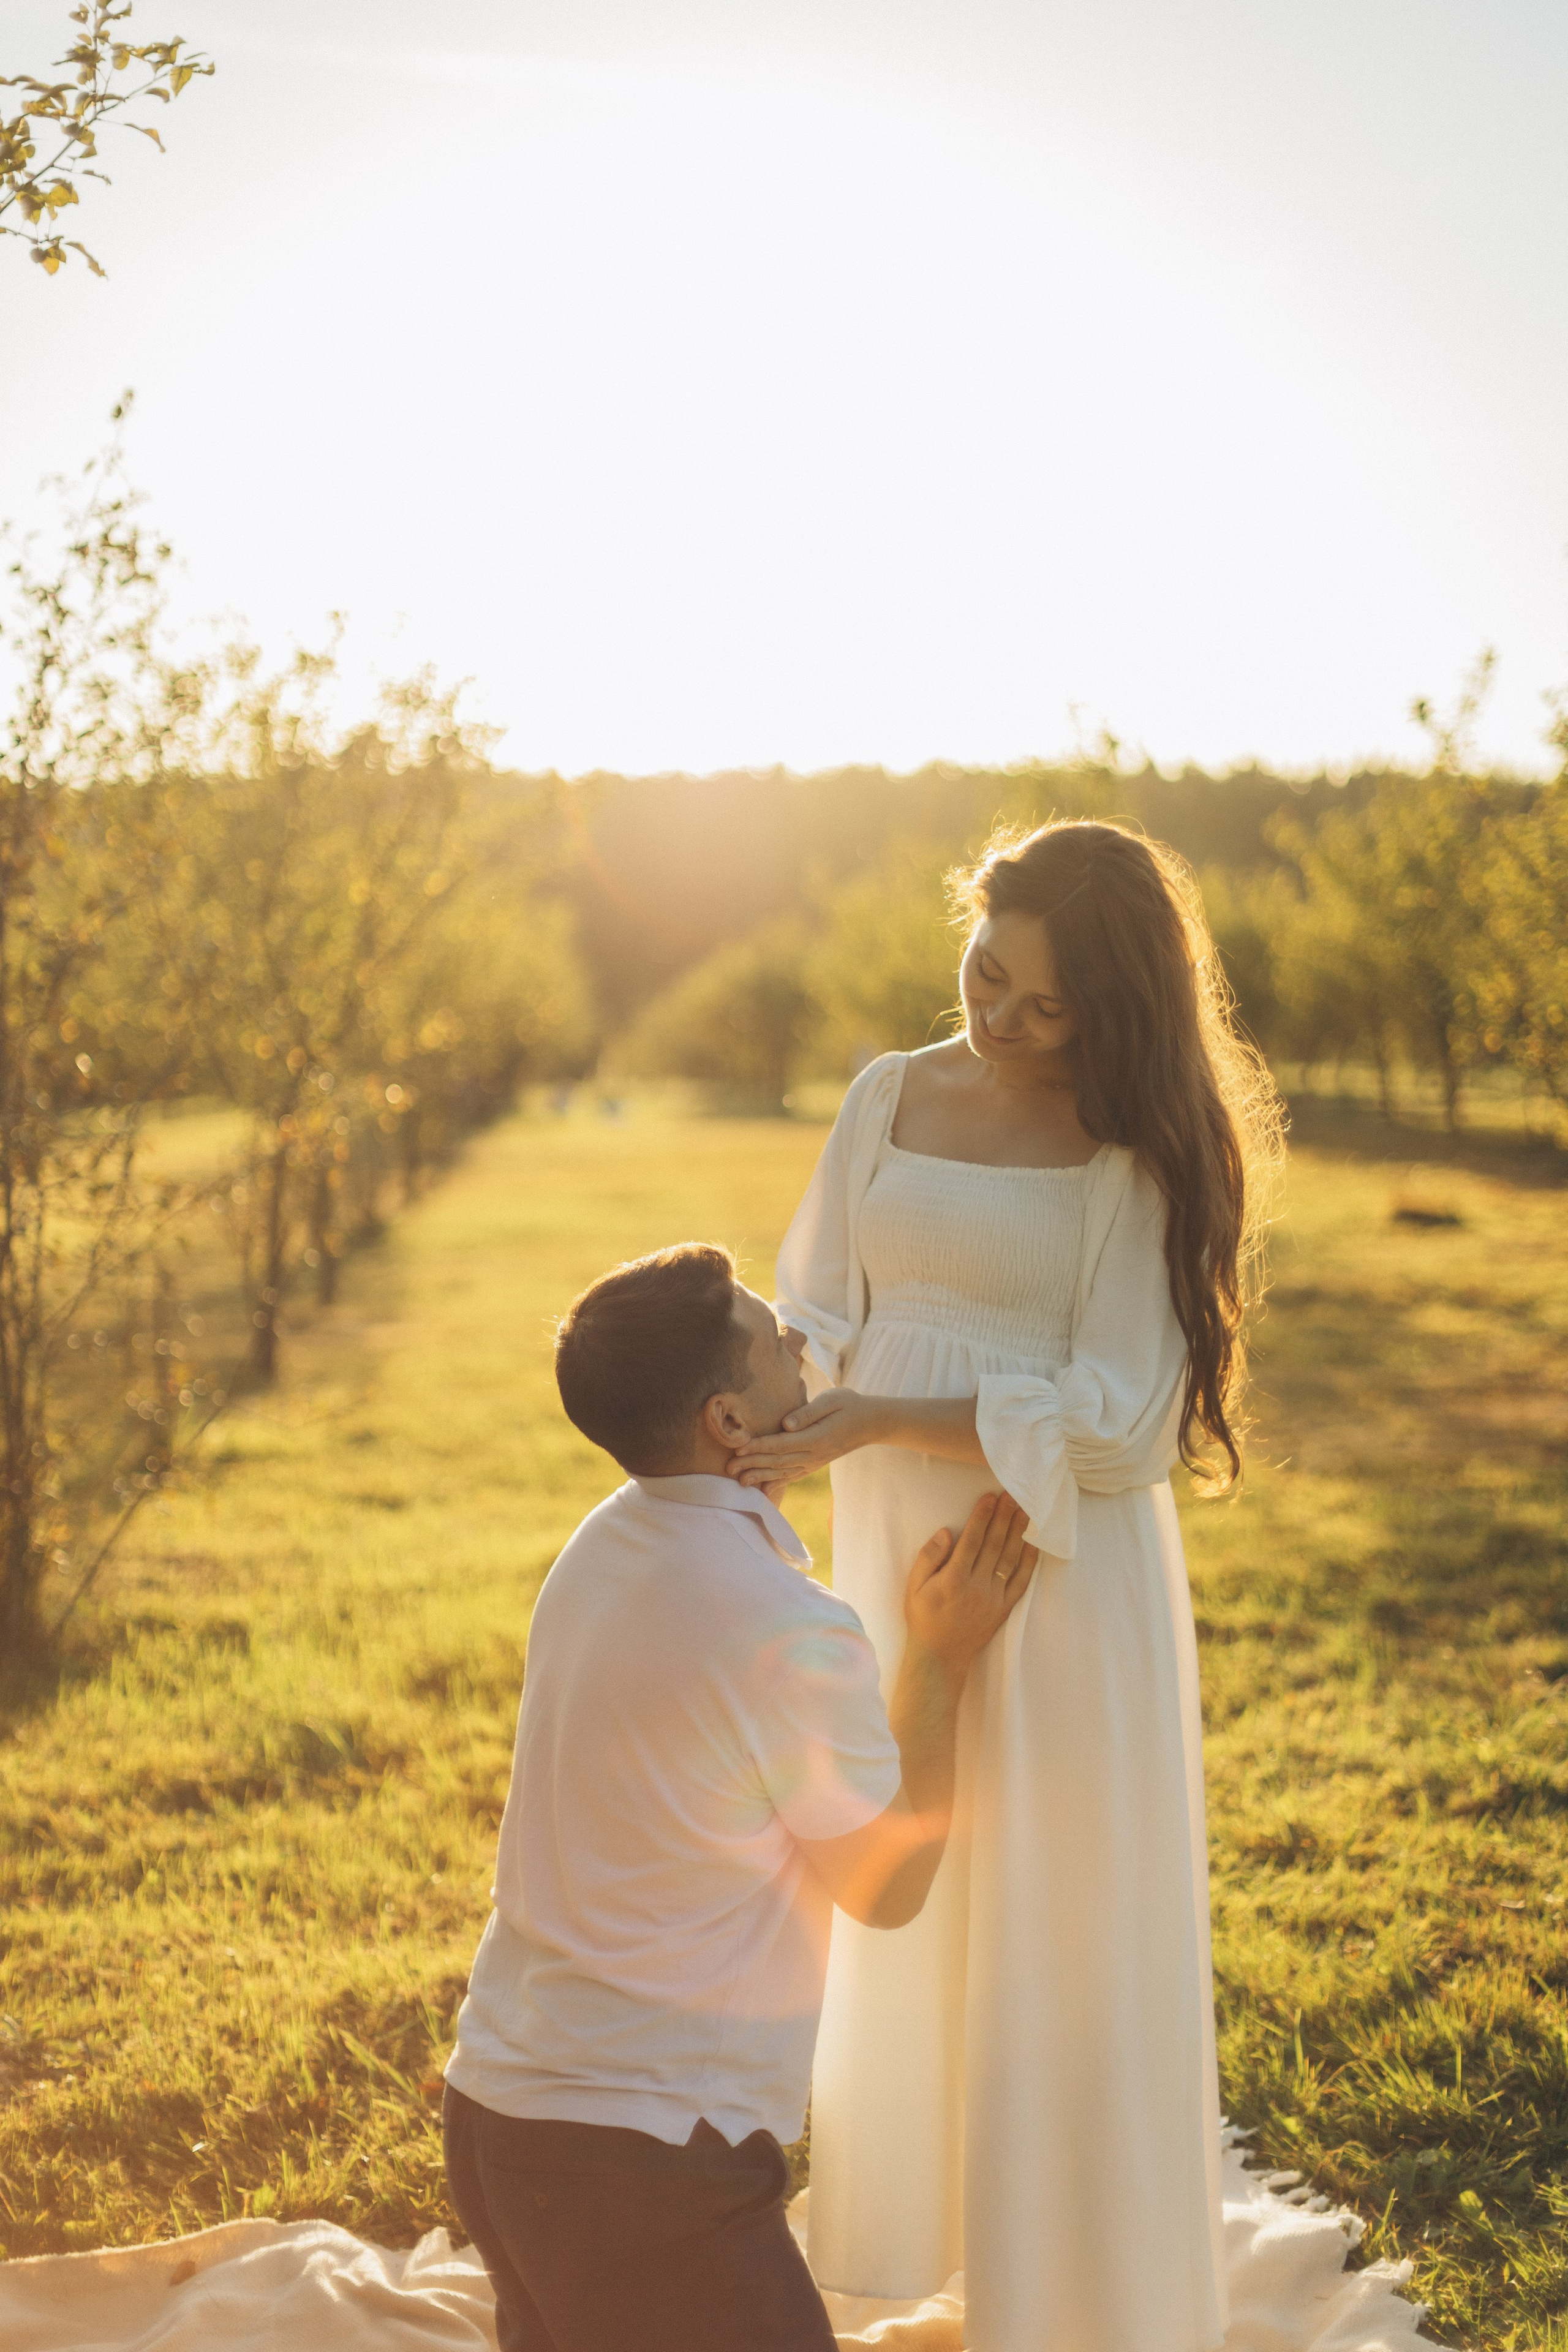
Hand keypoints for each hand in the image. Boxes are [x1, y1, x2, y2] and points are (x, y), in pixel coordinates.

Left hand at [726, 1389, 886, 1488]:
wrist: (870, 1423)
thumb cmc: (848, 1404)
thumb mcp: (832, 1400)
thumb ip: (808, 1412)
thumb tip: (786, 1424)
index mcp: (816, 1438)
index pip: (781, 1444)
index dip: (758, 1447)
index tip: (738, 1448)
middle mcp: (814, 1455)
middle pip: (777, 1461)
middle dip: (751, 1464)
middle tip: (728, 1468)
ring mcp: (814, 1463)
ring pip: (783, 1473)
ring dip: (760, 1476)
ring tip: (739, 1481)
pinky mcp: (814, 1465)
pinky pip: (792, 1476)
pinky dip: (776, 1483)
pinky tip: (763, 1488)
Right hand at [903, 1493, 1036, 1684]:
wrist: (940, 1655)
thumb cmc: (923, 1617)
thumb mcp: (914, 1587)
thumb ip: (928, 1557)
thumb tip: (945, 1532)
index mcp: (953, 1579)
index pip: (972, 1540)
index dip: (982, 1516)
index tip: (990, 1496)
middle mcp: (977, 1586)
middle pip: (994, 1544)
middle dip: (1004, 1517)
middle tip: (1012, 1494)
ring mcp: (993, 1598)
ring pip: (1010, 1559)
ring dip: (1018, 1532)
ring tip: (1025, 1510)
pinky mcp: (1004, 1608)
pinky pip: (1020, 1581)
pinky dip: (1029, 1562)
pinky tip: (1033, 1544)